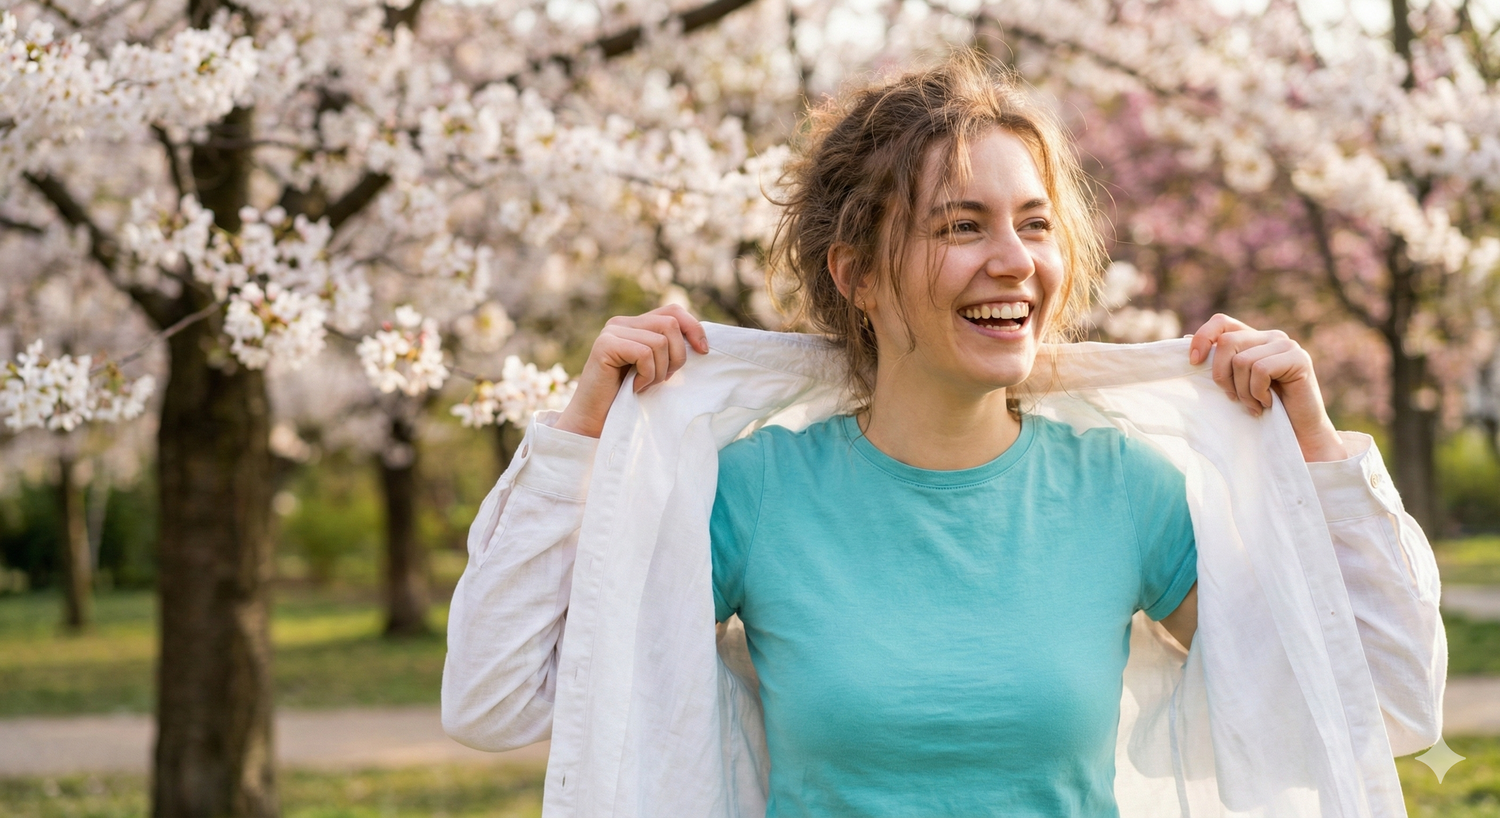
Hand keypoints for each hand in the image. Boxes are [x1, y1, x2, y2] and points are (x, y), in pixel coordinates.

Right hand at [554, 305, 708, 438]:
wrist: (596, 420)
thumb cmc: (628, 398)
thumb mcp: (656, 368)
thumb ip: (669, 349)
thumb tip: (701, 340)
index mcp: (635, 325)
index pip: (673, 311)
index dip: (693, 328)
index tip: (703, 351)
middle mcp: (621, 323)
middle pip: (670, 324)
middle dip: (677, 356)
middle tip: (663, 379)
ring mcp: (611, 332)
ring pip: (660, 341)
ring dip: (660, 371)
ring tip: (645, 384)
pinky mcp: (605, 345)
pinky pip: (644, 354)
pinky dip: (647, 375)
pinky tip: (635, 387)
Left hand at [1188, 314, 1346, 462]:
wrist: (1298, 432)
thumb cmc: (1261, 408)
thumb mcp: (1233, 382)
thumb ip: (1219, 361)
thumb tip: (1185, 337)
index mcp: (1253, 339)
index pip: (1221, 322)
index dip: (1203, 337)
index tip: (1194, 362)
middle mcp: (1271, 336)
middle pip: (1227, 343)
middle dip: (1222, 376)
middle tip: (1233, 398)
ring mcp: (1287, 345)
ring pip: (1243, 360)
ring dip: (1242, 391)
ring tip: (1253, 404)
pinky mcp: (1299, 358)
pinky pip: (1261, 370)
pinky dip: (1258, 392)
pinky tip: (1267, 403)